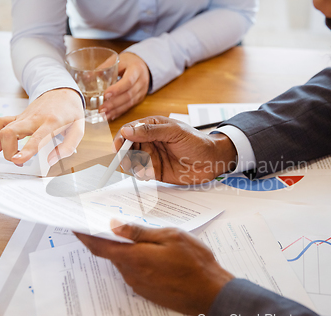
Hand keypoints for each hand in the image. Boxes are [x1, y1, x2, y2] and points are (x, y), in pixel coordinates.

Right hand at [0, 88, 84, 165]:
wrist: (62, 92)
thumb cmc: (70, 111)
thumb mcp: (78, 129)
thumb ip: (67, 147)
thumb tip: (51, 161)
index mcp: (51, 122)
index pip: (35, 138)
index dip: (25, 150)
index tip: (18, 160)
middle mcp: (34, 118)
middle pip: (10, 132)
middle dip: (8, 151)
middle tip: (18, 162)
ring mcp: (24, 117)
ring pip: (2, 128)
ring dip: (2, 145)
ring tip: (11, 155)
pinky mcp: (18, 117)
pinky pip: (0, 123)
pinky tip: (0, 144)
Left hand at [75, 220, 233, 315]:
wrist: (210, 294)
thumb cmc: (194, 263)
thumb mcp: (170, 237)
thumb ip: (140, 232)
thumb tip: (114, 225)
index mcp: (134, 258)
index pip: (99, 246)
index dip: (84, 235)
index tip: (74, 225)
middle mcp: (131, 274)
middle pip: (110, 254)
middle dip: (104, 238)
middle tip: (103, 222)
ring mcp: (139, 284)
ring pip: (123, 262)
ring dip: (121, 249)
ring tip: (128, 233)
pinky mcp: (147, 290)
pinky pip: (133, 271)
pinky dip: (132, 259)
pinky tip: (144, 251)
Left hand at [99, 52, 149, 120]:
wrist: (144, 66)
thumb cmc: (129, 62)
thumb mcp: (118, 60)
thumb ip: (104, 67)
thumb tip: (87, 76)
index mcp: (136, 70)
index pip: (128, 81)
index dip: (117, 89)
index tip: (105, 95)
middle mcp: (141, 82)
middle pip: (128, 95)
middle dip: (114, 103)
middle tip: (101, 109)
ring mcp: (141, 91)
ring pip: (129, 103)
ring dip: (115, 110)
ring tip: (104, 115)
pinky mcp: (139, 98)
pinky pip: (129, 107)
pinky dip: (119, 112)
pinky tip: (110, 116)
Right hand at [114, 116, 236, 184]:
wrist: (212, 161)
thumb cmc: (197, 142)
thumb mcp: (174, 132)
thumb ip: (150, 131)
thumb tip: (127, 131)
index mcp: (152, 126)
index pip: (129, 130)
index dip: (121, 139)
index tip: (118, 147)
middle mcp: (149, 140)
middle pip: (127, 147)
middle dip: (124, 155)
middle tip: (128, 161)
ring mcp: (152, 156)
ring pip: (132, 161)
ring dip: (133, 165)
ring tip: (142, 168)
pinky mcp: (155, 170)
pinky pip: (141, 172)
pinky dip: (140, 174)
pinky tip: (148, 173)